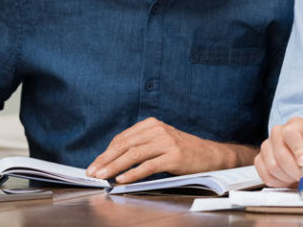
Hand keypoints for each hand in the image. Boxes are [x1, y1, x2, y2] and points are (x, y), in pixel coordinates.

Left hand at [86, 117, 250, 182]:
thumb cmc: (181, 151)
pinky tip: (122, 179)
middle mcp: (158, 130)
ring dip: (115, 167)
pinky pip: (149, 165)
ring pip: (134, 155)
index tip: (95, 165)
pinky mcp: (174, 156)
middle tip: (92, 172)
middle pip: (125, 145)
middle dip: (106, 160)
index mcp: (151, 124)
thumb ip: (140, 145)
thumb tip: (112, 160)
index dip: (106, 152)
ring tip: (102, 177)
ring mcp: (167, 142)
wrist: (209, 155)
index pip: (122, 138)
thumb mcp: (160, 141)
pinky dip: (133, 173)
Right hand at [254, 116, 302, 187]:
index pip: (290, 133)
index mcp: (296, 125)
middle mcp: (277, 132)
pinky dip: (278, 182)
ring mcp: (266, 145)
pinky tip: (287, 180)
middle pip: (280, 153)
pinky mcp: (260, 159)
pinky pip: (265, 174)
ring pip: (272, 166)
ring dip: (287, 178)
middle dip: (294, 171)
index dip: (297, 149)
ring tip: (297, 177)